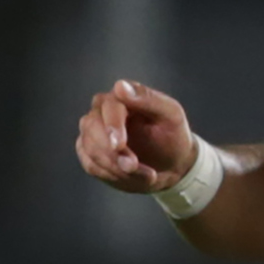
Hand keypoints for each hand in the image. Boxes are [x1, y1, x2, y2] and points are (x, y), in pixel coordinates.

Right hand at [75, 79, 198, 192]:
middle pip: (92, 128)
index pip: (108, 106)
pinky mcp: (91, 154)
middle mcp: (101, 111)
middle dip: (112, 153)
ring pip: (90, 149)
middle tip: (133, 167)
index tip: (118, 145)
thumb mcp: (171, 115)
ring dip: (115, 168)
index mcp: (121, 96)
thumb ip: (149, 99)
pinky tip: (132, 178)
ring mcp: (93, 133)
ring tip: (144, 175)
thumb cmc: (172, 135)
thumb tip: (120, 86)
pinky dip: (112, 175)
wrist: (172, 164)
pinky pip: (91, 165)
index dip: (112, 125)